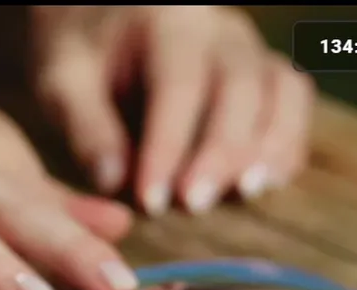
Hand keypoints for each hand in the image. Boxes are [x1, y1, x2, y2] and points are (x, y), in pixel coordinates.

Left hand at [29, 6, 314, 214]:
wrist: (109, 15)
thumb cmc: (84, 52)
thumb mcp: (62, 80)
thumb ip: (85, 127)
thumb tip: (114, 182)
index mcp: (167, 22)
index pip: (177, 85)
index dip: (168, 146)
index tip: (151, 200)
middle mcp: (220, 30)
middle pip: (240, 86)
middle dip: (221, 150)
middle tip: (195, 204)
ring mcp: (250, 49)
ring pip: (282, 90)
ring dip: (268, 146)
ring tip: (245, 192)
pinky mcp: (265, 73)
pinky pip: (294, 102)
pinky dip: (288, 143)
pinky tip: (266, 183)